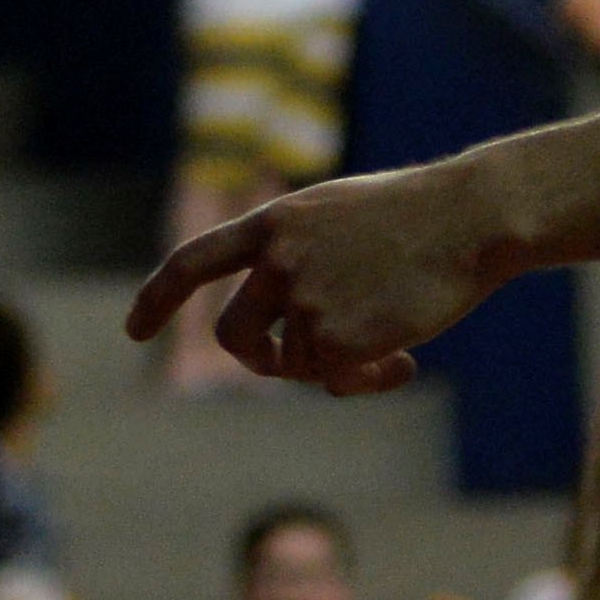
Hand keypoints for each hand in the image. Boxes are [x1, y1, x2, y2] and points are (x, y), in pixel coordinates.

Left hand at [122, 158, 502, 389]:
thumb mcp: (336, 218)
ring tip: (387, 349)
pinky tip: (406, 359)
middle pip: (234, 336)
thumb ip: (298, 257)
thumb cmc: (414, 218)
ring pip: (293, 363)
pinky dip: (366, 381)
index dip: (159, 297)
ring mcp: (303, 298)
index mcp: (272, 222)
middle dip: (262, 361)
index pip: (194, 261)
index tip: (133, 330)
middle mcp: (276, 259)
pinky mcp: (336, 338)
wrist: (466, 219)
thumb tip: (288, 335)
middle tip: (299, 364)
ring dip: (331, 368)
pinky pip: (333, 382)